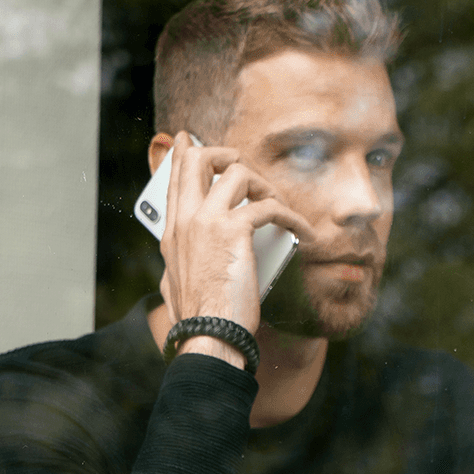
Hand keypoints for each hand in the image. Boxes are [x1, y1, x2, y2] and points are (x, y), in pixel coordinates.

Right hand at [158, 132, 313, 335]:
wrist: (209, 335)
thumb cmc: (200, 319)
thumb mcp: (176, 284)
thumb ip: (179, 263)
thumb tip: (181, 264)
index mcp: (172, 232)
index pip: (174, 178)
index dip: (183, 153)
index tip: (190, 139)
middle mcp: (186, 220)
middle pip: (199, 159)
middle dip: (225, 154)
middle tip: (247, 170)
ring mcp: (207, 222)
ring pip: (237, 173)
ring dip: (265, 185)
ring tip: (279, 208)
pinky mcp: (234, 231)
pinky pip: (269, 206)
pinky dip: (292, 217)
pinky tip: (301, 232)